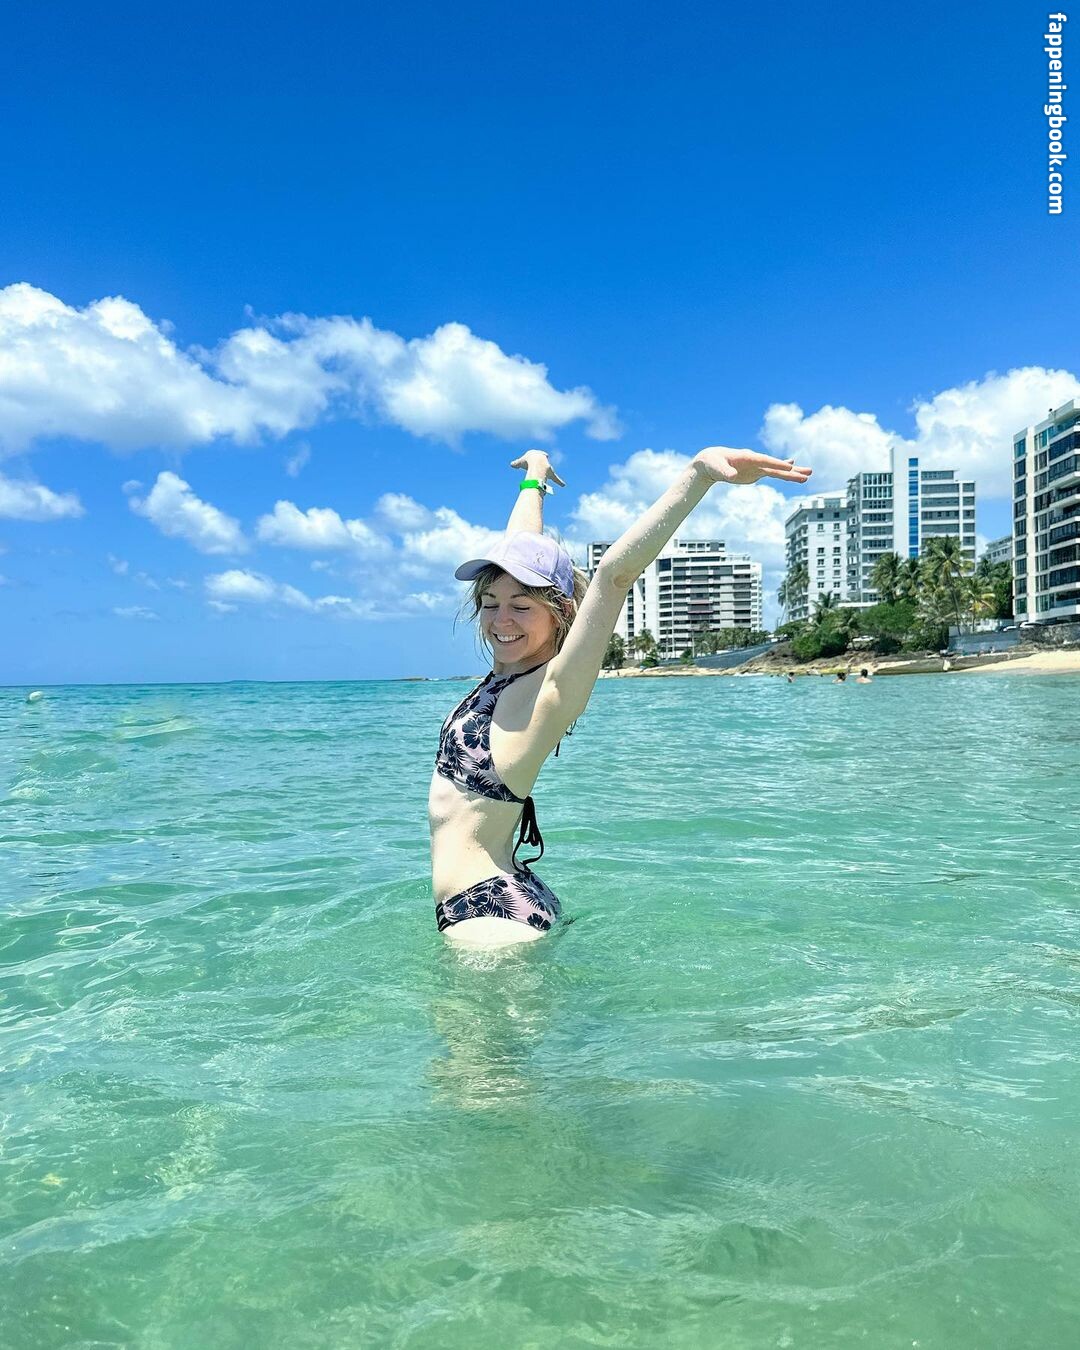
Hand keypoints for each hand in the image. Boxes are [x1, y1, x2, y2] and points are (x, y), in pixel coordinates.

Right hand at [510, 450, 565, 487]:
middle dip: (542, 466)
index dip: (535, 460)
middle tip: (540, 470)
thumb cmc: (528, 461)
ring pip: (550, 470)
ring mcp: (548, 466)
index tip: (534, 463)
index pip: (536, 457)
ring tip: (548, 476)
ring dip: (549, 474)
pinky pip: (555, 478)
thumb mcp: (520, 462)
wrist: (536, 461)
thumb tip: (511, 464)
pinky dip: (559, 481)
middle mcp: (544, 460)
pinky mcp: (551, 472)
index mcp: (537, 455)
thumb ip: (516, 464)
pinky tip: (563, 485)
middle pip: (543, 463)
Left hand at [693, 447, 811, 485]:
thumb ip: (724, 472)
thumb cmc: (712, 462)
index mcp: (747, 457)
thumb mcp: (716, 468)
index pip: (764, 461)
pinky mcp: (756, 473)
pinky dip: (783, 473)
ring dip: (791, 473)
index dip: (776, 463)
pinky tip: (793, 471)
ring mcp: (757, 466)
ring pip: (777, 470)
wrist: (711, 462)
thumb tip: (733, 476)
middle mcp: (755, 460)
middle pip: (775, 466)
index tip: (789, 467)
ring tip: (807, 476)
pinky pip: (772, 473)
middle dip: (791, 470)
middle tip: (808, 473)